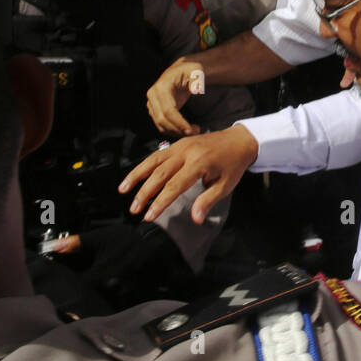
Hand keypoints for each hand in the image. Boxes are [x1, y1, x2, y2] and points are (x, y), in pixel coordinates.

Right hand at [119, 125, 258, 223]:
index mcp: (199, 163)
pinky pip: (157, 155)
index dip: (160, 202)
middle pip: (159, 174)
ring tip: (122, 190)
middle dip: (144, 193)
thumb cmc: (232, 165)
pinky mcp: (177, 144)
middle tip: (134, 209)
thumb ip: (207, 201)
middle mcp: (186, 153)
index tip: (149, 216)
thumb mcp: (225, 185)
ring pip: (152, 161)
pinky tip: (134, 176)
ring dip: (136, 176)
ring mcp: (180, 146)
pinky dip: (143, 165)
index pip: (175, 186)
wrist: (238, 140)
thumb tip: (196, 219)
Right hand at [146, 58, 206, 135]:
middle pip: (162, 120)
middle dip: (178, 130)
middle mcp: (153, 95)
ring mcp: (152, 103)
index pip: (168, 110)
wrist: (182, 71)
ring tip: (193, 131)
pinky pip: (161, 125)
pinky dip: (172, 131)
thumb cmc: (190, 70)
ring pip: (160, 125)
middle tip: (194, 133)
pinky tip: (185, 130)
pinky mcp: (155, 109)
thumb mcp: (197, 71)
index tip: (191, 131)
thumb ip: (197, 79)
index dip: (179, 123)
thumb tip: (197, 89)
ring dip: (176, 132)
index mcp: (162, 87)